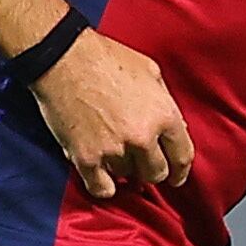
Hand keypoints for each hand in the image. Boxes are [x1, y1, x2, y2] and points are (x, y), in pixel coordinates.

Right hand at [30, 27, 191, 198]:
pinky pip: (102, 188)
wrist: (62, 57)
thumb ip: (164, 102)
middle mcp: (143, 137)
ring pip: (128, 178)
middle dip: (149, 170)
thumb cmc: (105, 57)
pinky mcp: (86, 158)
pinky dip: (103, 186)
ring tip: (114, 157)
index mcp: (163, 115)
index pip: (182, 157)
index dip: (180, 171)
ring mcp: (114, 150)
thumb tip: (173, 126)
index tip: (175, 177)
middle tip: (140, 164)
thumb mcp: (150, 71)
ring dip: (123, 170)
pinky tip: (101, 178)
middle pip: (156, 173)